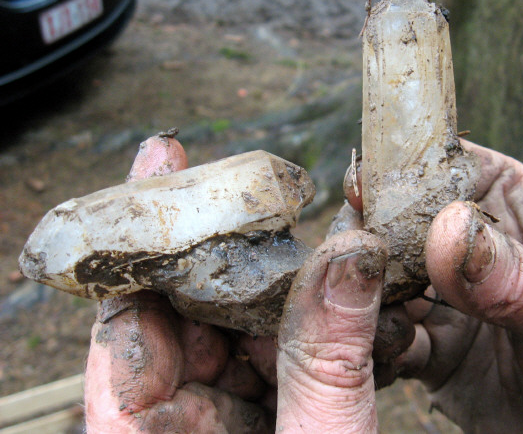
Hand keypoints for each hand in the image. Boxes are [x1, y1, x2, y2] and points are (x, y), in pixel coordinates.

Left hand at [85, 135, 397, 432]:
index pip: (125, 318)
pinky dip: (301, 328)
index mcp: (146, 433)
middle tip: (260, 200)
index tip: (158, 161)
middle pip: (186, 312)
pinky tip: (331, 303)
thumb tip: (352, 250)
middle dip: (230, 259)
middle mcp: (173, 420)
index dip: (139, 237)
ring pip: (235, 329)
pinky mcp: (258, 419)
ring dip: (278, 297)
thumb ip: (327, 358)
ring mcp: (216, 417)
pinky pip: (269, 354)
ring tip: (314, 256)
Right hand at [345, 139, 522, 432]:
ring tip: (355, 292)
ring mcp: (448, 300)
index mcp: (518, 215)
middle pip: (410, 219)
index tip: (373, 176)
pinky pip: (390, 333)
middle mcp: (474, 253)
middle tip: (351, 238)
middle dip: (378, 226)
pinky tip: (378, 340)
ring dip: (369, 284)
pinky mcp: (430, 348)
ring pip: (390, 276)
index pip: (462, 170)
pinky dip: (377, 335)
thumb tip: (448, 229)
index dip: (417, 168)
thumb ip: (513, 274)